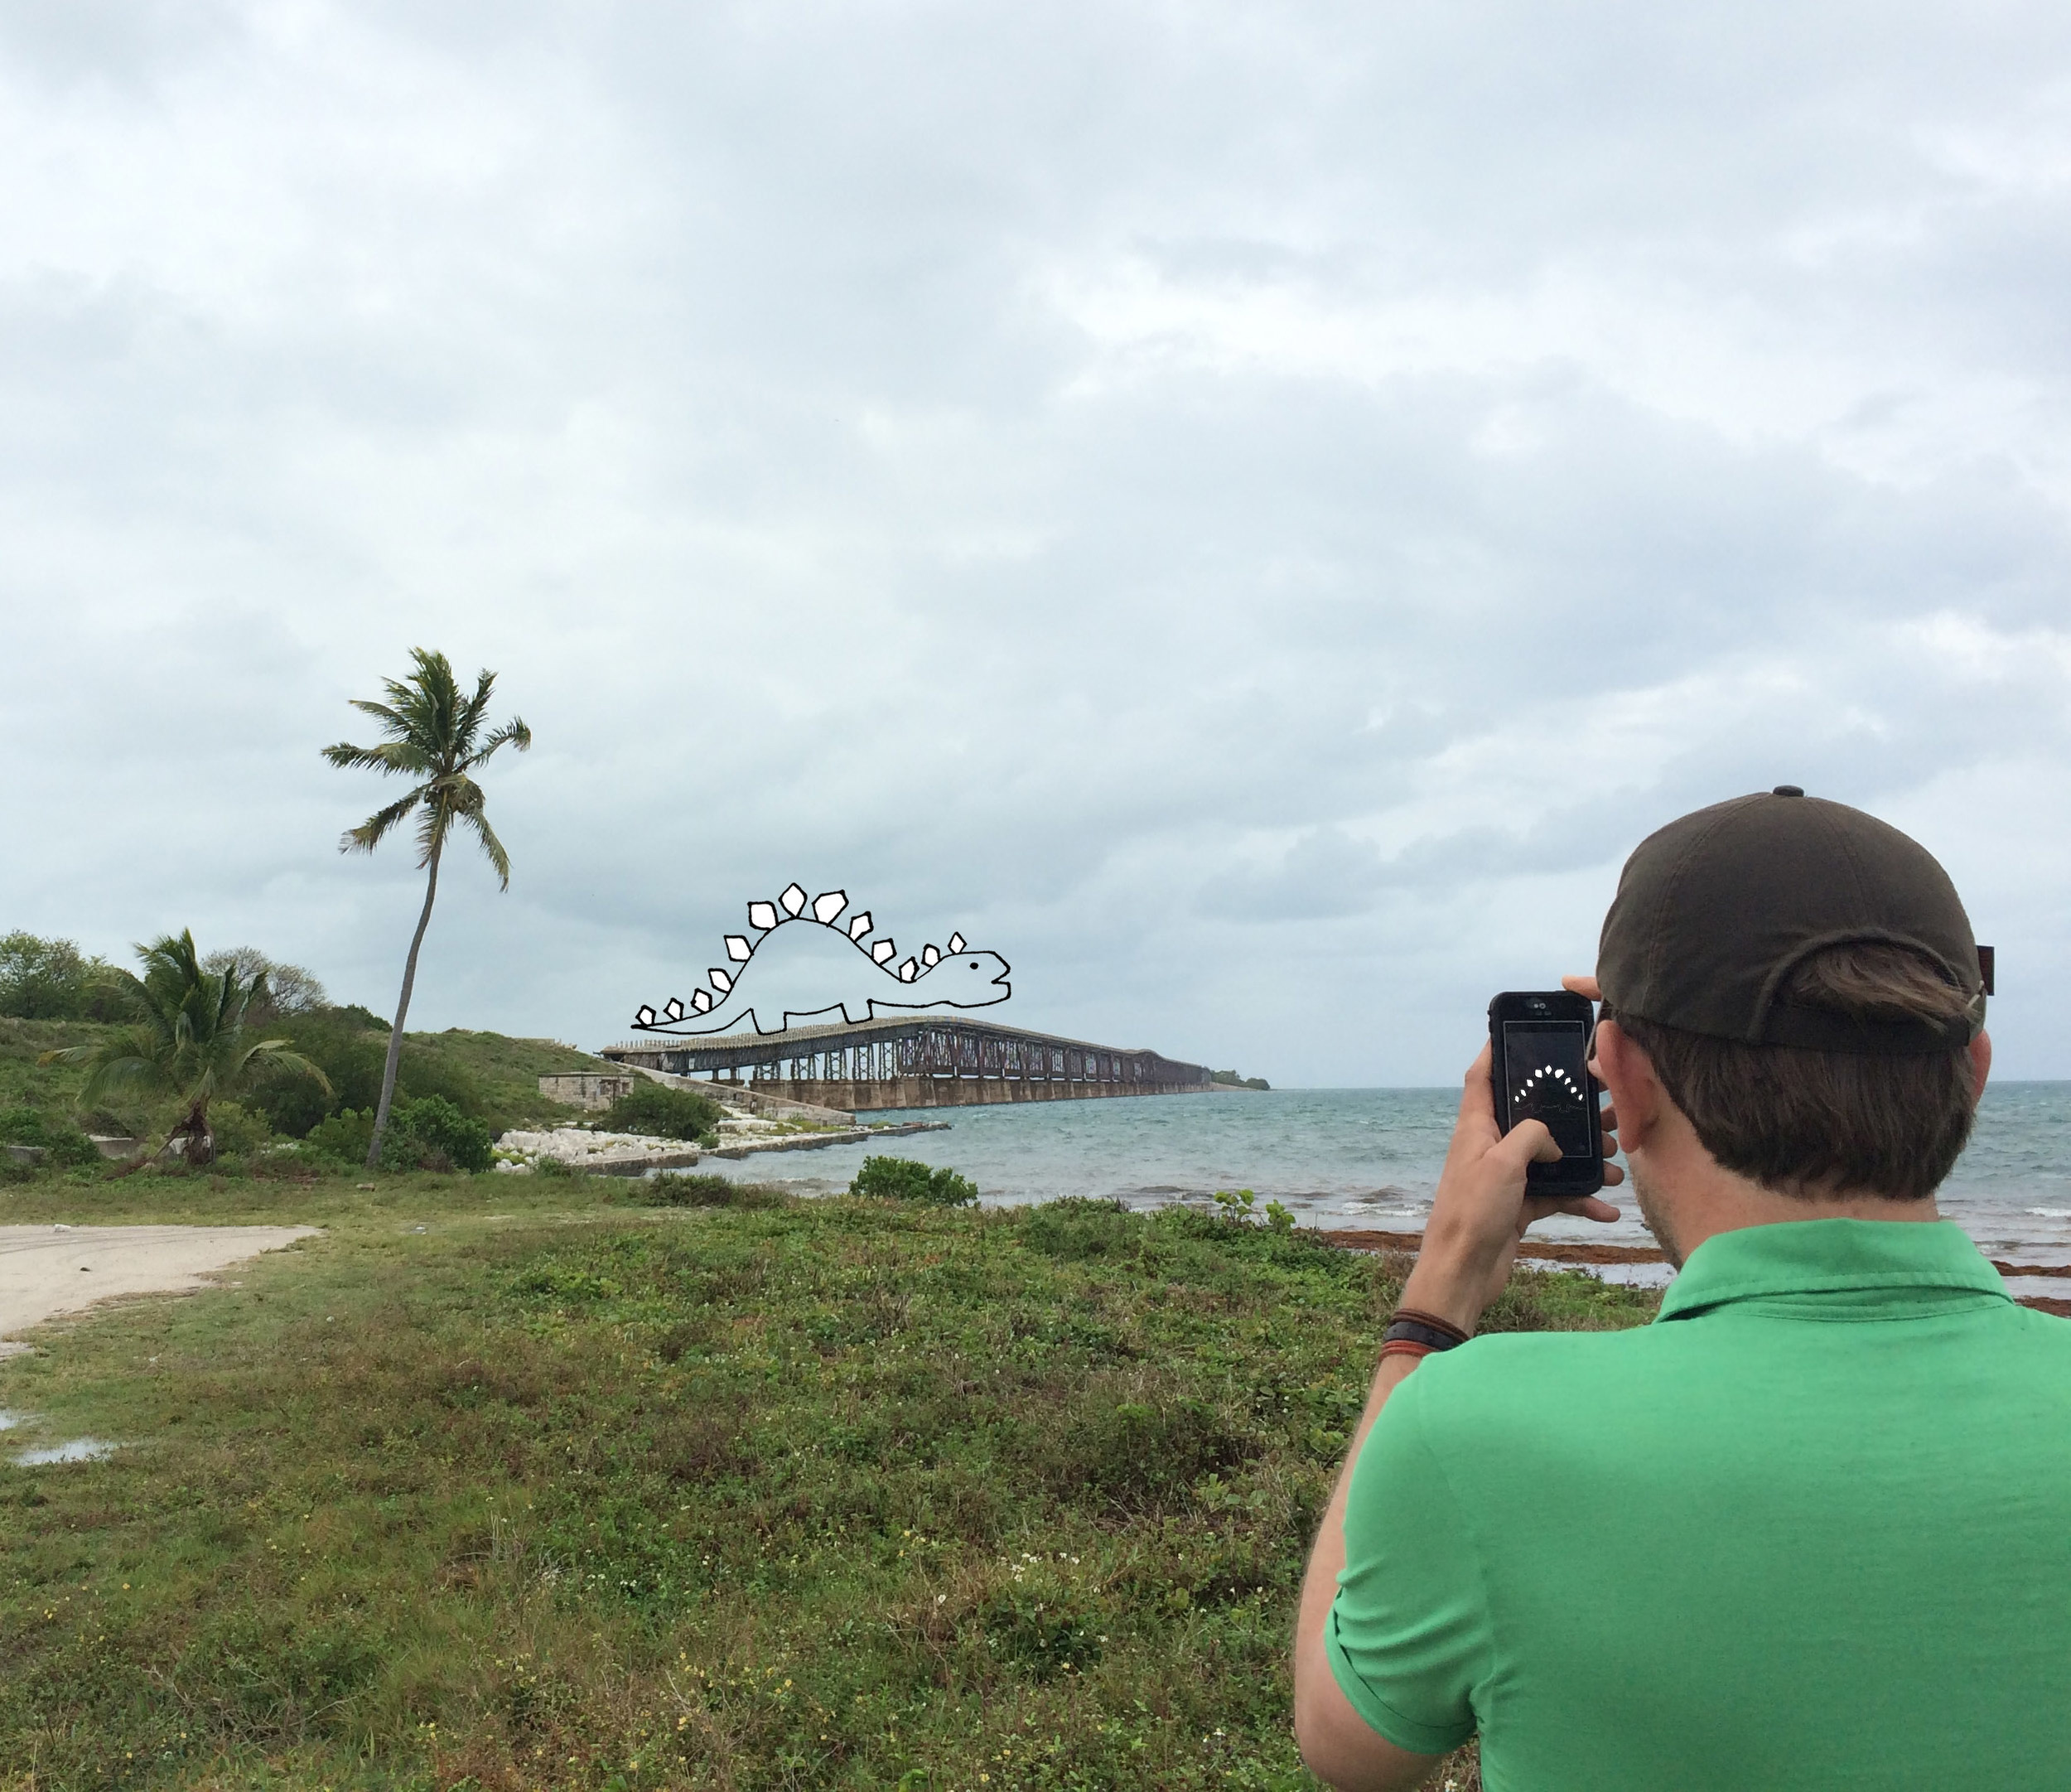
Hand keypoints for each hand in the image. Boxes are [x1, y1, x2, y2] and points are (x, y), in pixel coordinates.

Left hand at [1399, 1035, 1621, 1334]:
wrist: (1463, 1273)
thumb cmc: (1472, 1212)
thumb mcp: (1504, 1162)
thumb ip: (1533, 1135)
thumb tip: (1554, 1141)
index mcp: (1476, 1127)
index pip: (1483, 1076)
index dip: (1496, 1050)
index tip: (1518, 1031)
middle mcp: (1490, 1147)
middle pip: (1531, 1116)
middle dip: (1568, 1112)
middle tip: (1604, 1108)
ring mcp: (1505, 1177)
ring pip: (1551, 1156)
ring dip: (1585, 1159)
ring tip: (1618, 1162)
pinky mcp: (1518, 1206)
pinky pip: (1556, 1195)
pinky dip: (1581, 1200)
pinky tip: (1609, 1211)